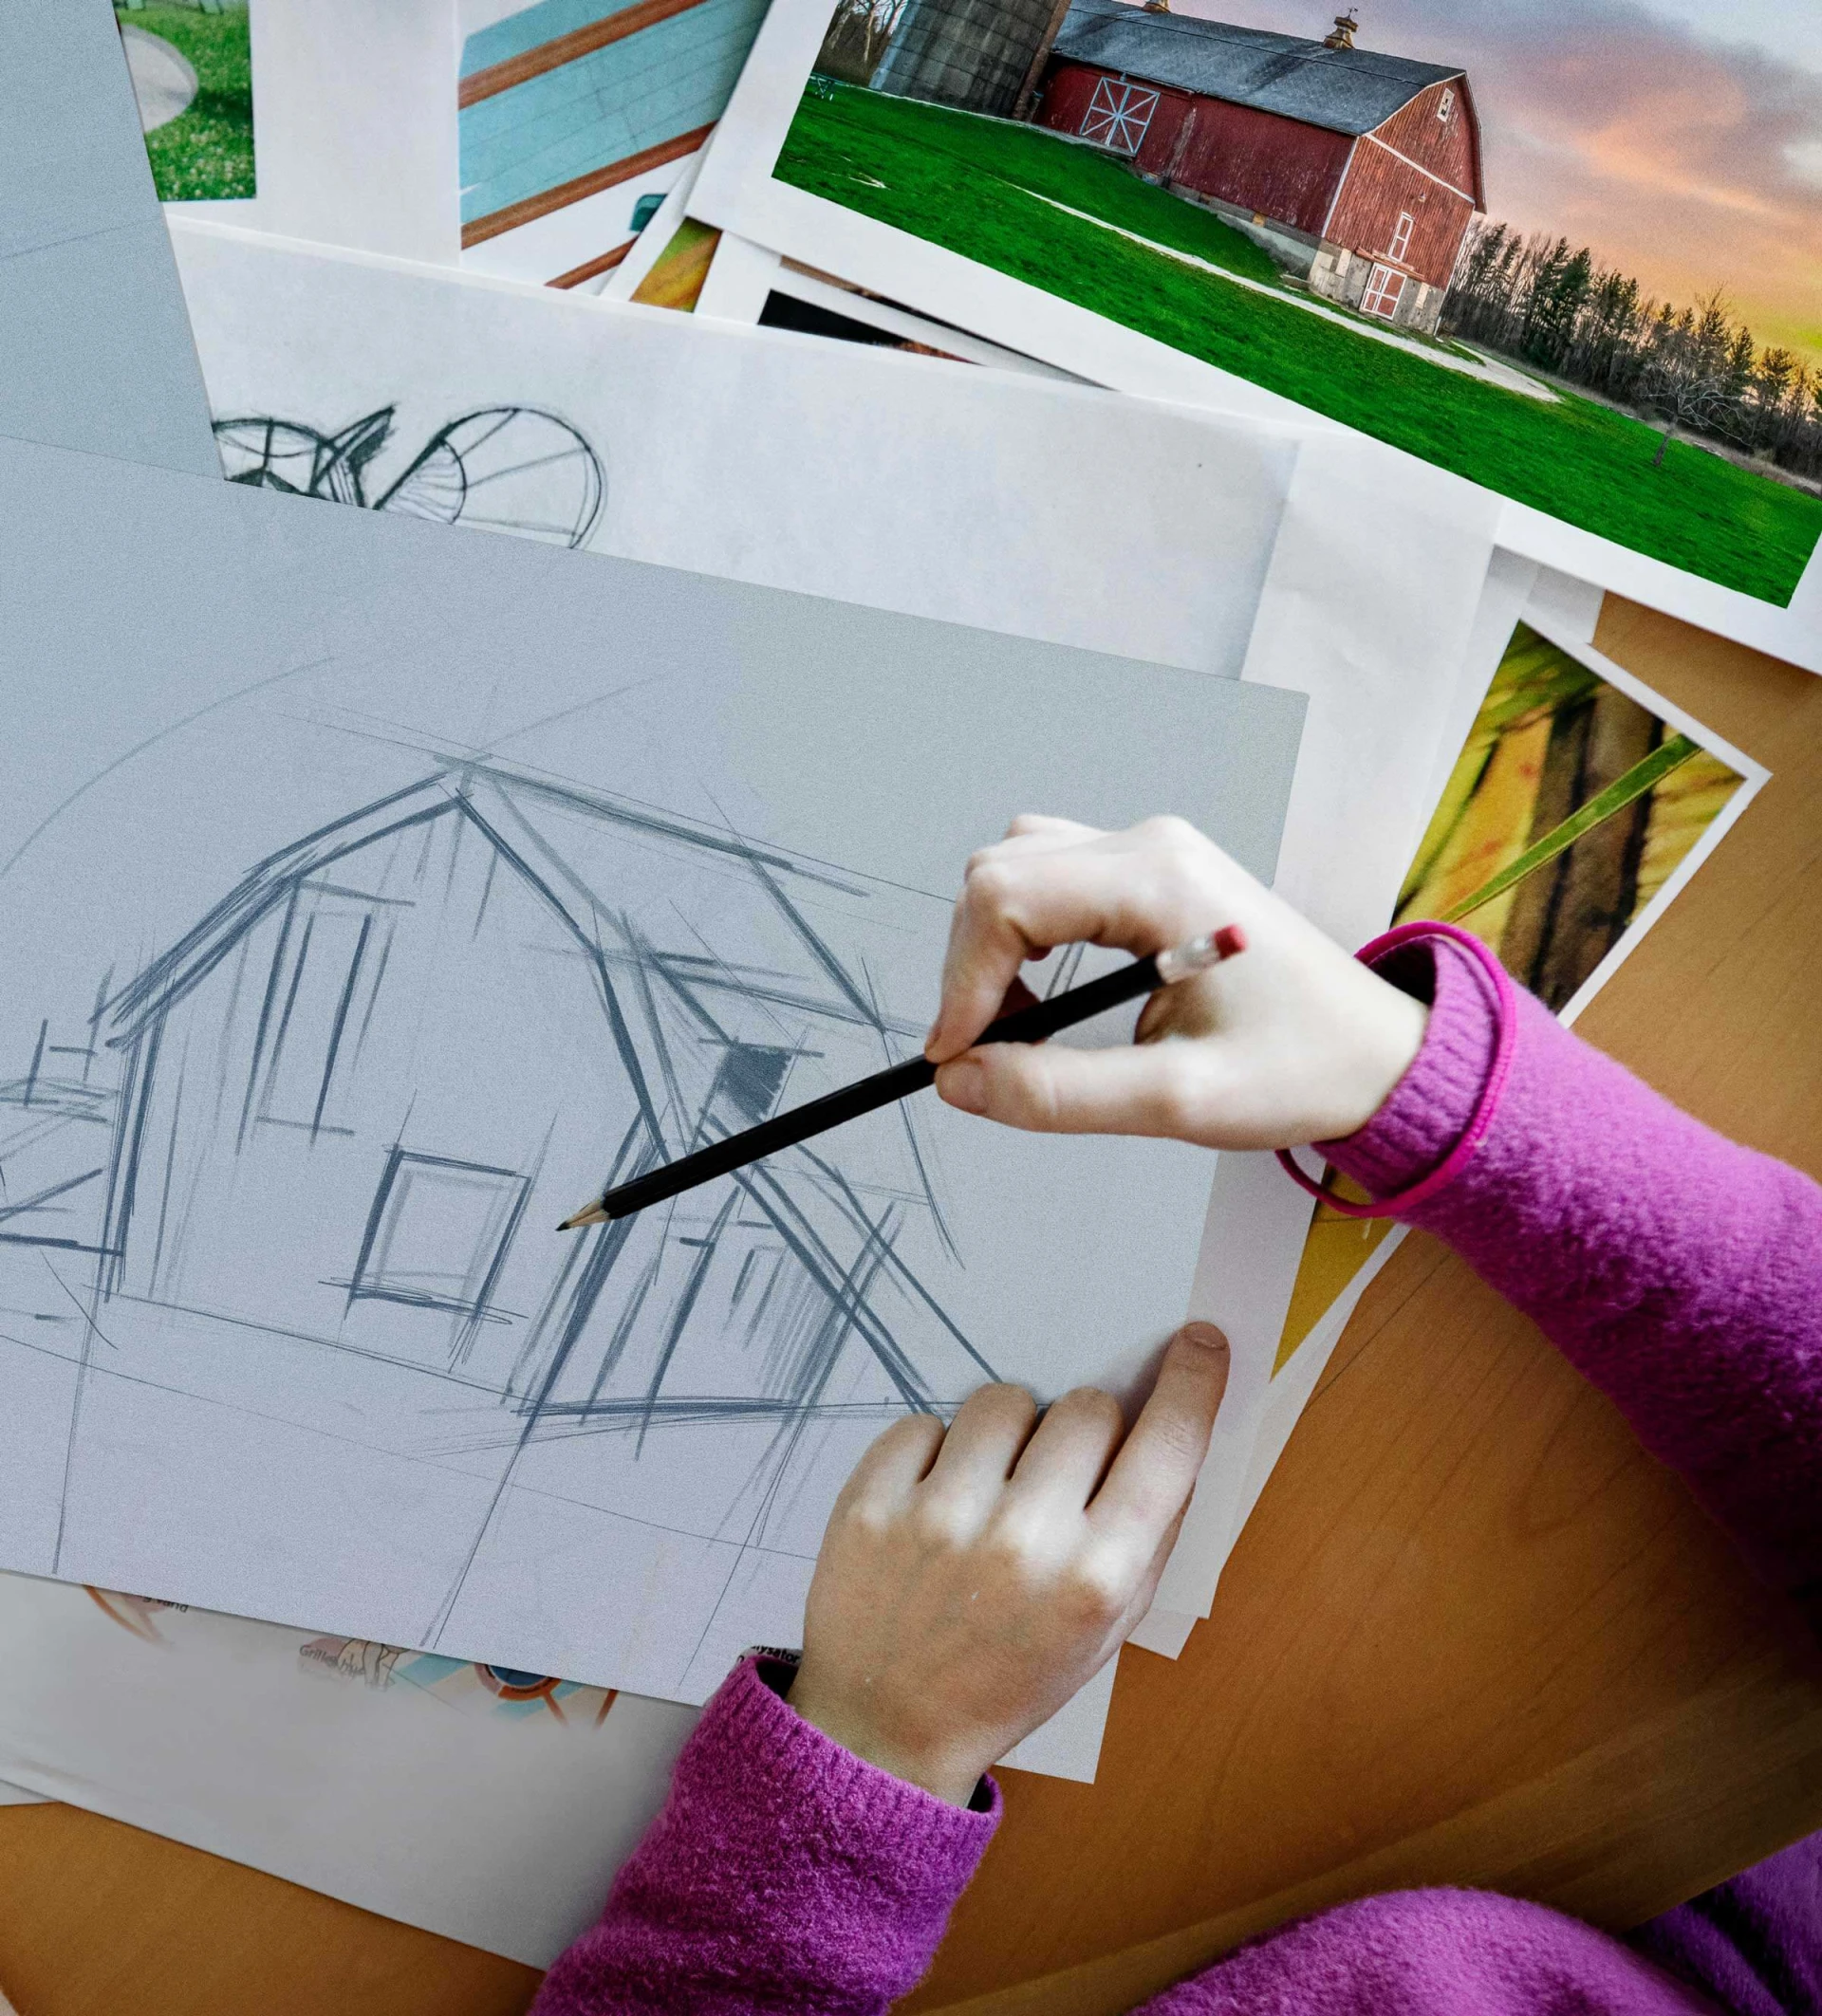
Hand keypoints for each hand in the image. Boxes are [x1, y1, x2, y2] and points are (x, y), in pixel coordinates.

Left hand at [788, 1324, 1229, 1804]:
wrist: (887, 1730)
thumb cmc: (1011, 1676)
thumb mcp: (1106, 1632)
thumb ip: (1147, 1535)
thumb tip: (1176, 1423)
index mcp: (1099, 1578)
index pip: (1168, 1447)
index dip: (1192, 1384)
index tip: (1198, 1341)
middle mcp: (1027, 1540)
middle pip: (1087, 1408)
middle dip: (1082, 1434)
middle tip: (1056, 1481)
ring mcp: (943, 1516)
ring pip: (1005, 1399)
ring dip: (1008, 1434)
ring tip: (990, 1491)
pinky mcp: (874, 1501)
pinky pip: (927, 1420)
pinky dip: (936, 1453)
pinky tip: (934, 1506)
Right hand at [924, 815, 1427, 1149]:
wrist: (1378, 1055)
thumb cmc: (1302, 1069)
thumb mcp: (1178, 1100)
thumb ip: (1058, 1093)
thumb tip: (960, 1082)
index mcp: (1161, 882)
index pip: (1007, 898)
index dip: (962, 981)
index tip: (955, 1057)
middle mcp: (1150, 847)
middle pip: (999, 873)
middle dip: (970, 967)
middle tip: (985, 1054)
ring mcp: (1151, 853)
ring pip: (1015, 868)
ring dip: (993, 948)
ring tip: (1022, 1028)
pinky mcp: (1150, 874)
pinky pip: (1050, 879)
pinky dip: (1024, 936)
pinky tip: (1050, 997)